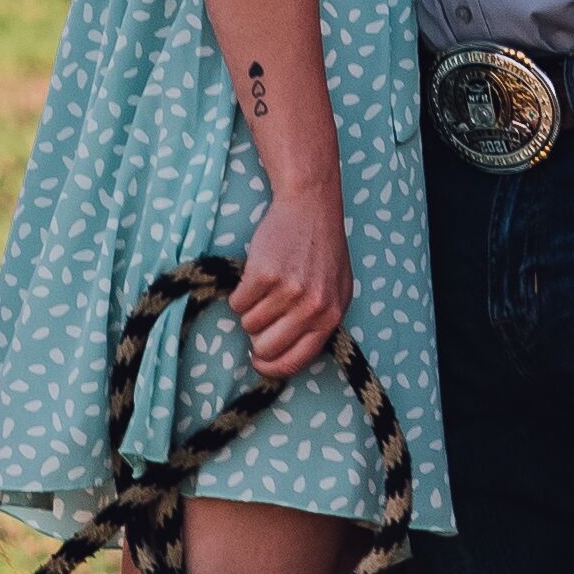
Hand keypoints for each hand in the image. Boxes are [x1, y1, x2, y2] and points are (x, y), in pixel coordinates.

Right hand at [230, 198, 351, 378]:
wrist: (311, 206)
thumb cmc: (322, 249)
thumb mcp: (336, 291)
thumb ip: (319, 322)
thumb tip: (289, 354)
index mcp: (331, 316)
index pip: (296, 360)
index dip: (272, 366)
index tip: (258, 362)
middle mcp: (312, 308)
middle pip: (266, 347)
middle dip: (257, 337)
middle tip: (261, 316)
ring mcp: (288, 292)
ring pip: (248, 324)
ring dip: (249, 309)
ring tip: (265, 287)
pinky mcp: (264, 275)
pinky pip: (237, 303)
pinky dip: (239, 293)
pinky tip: (255, 276)